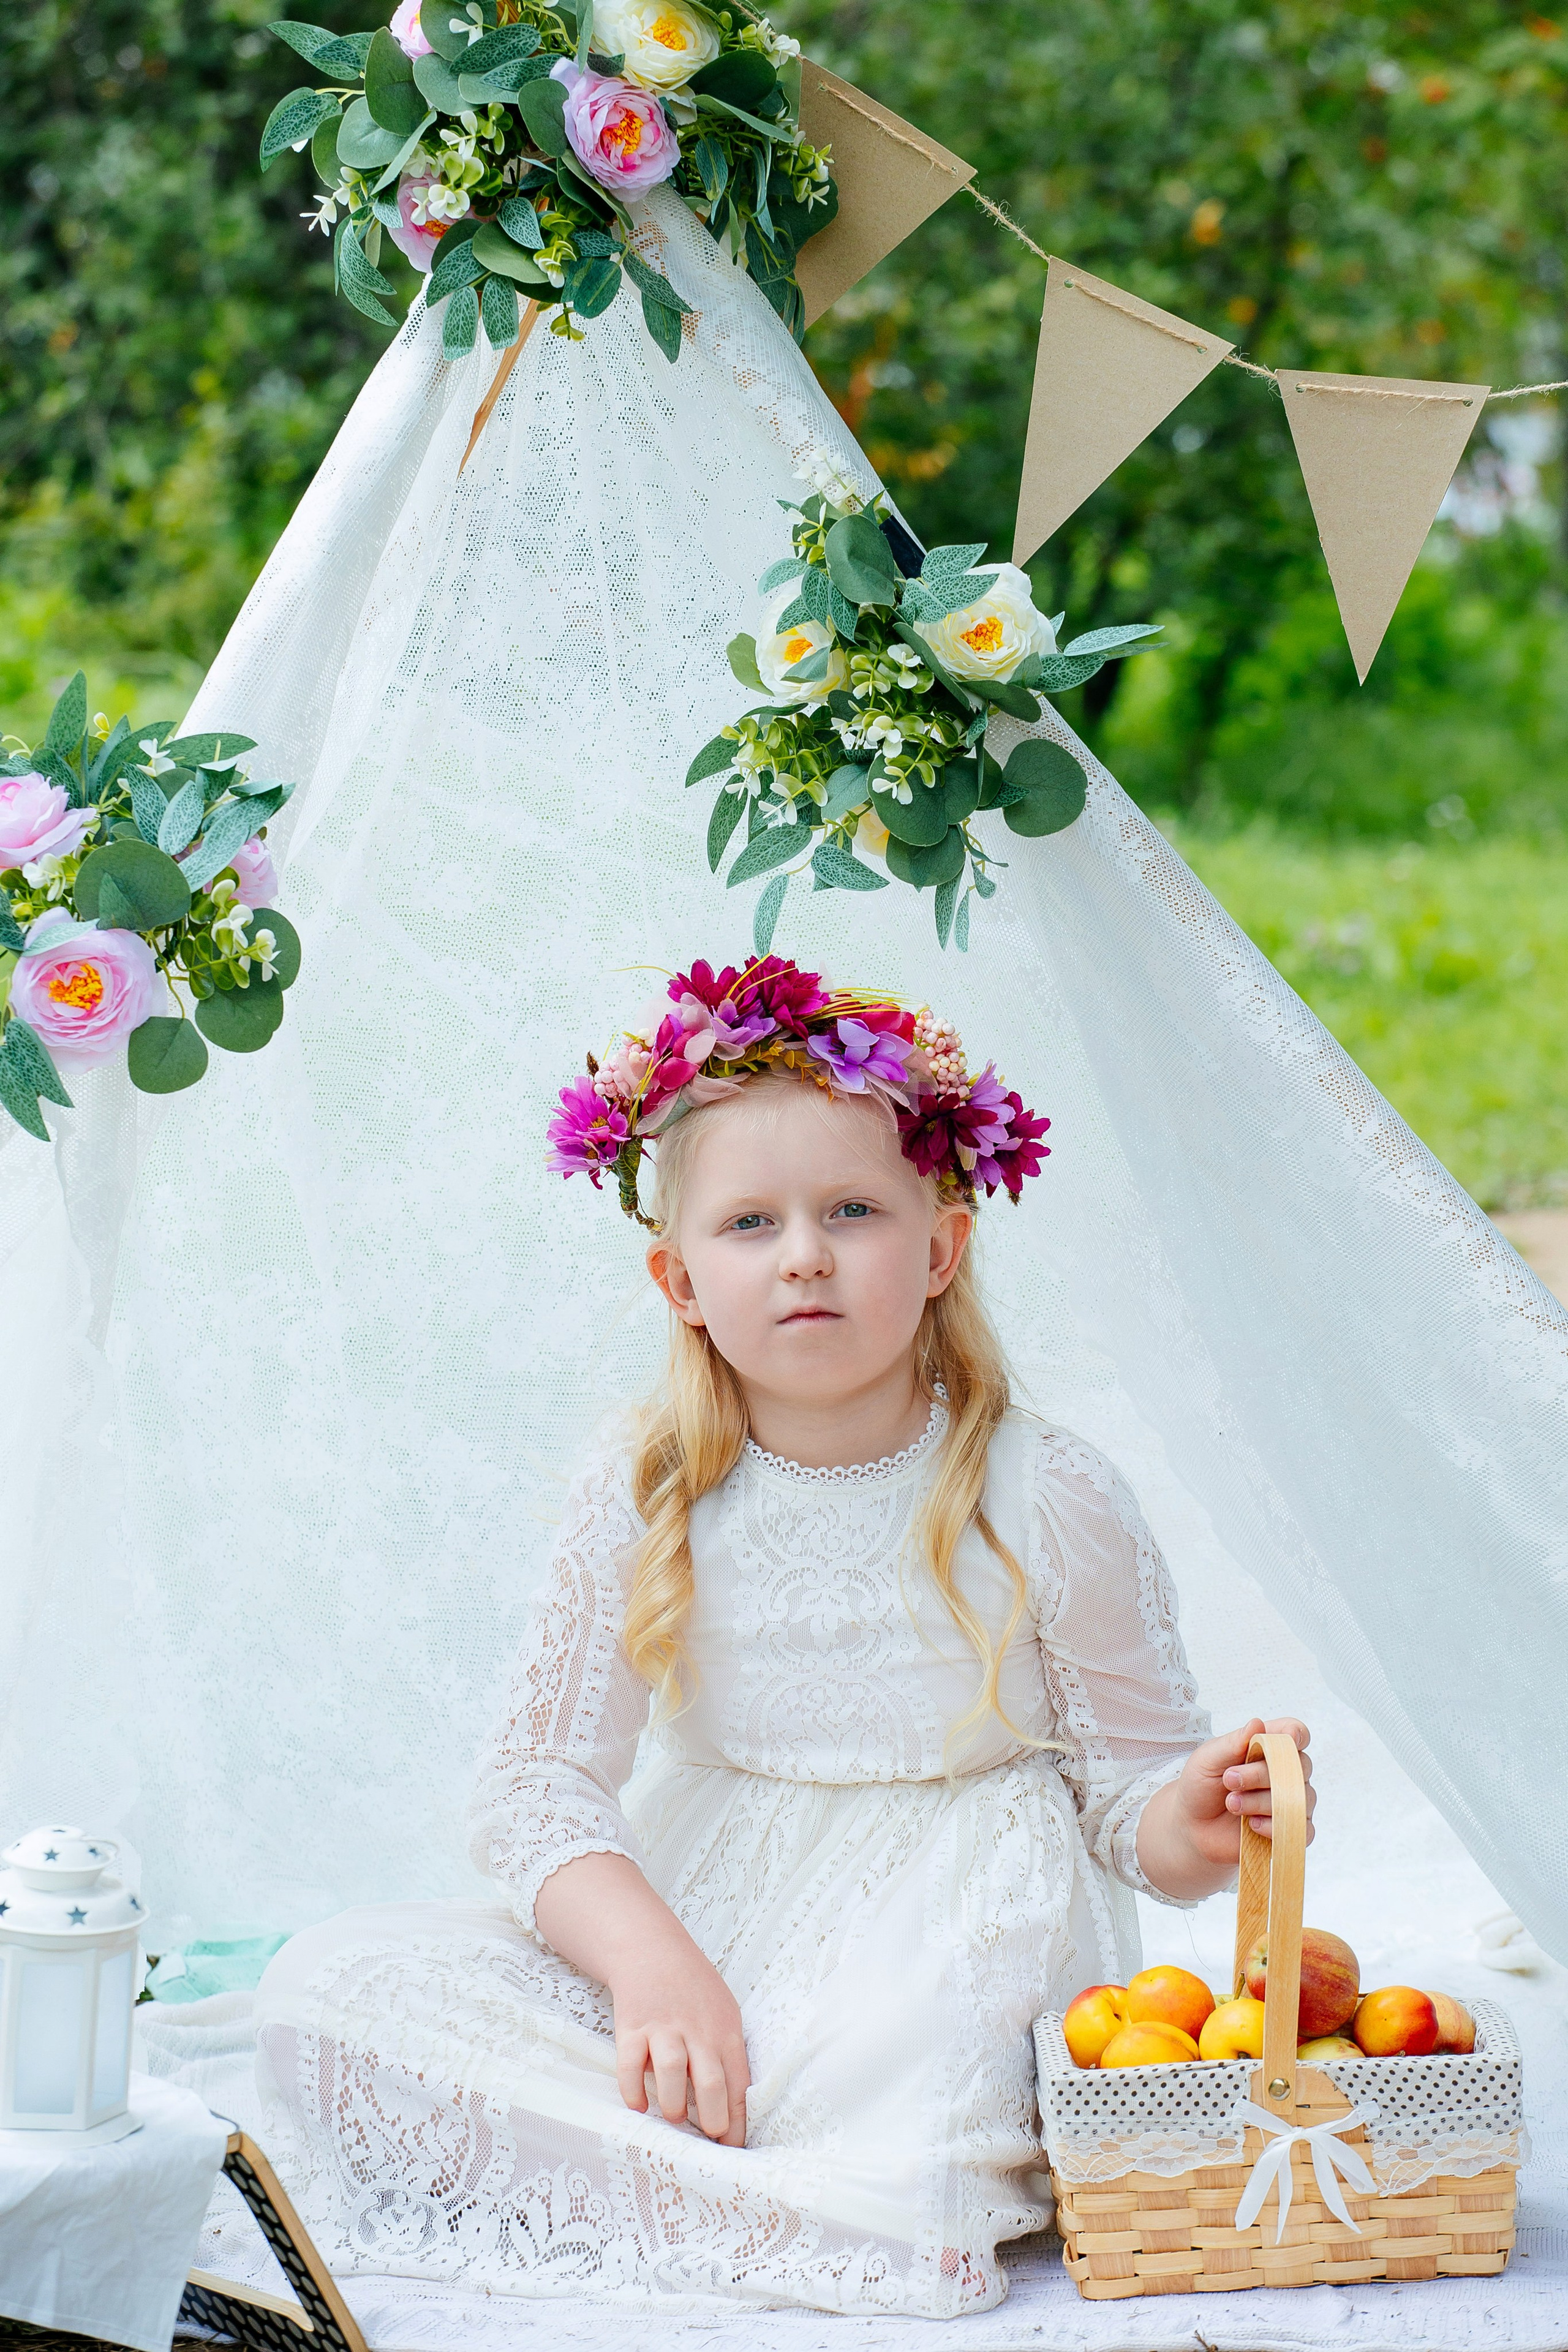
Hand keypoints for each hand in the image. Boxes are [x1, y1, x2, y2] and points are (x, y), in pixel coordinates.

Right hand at [608, 1927, 750, 2147]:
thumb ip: (727, 2053)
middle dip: (712, 2119)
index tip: (733, 2147)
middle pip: (711, 2082)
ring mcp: (663, 2028)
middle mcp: (697, 2031)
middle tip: (707, 2138)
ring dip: (674, 2104)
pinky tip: (638, 2106)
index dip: (737, 2121)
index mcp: (726, 2031)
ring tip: (674, 2117)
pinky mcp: (632, 2026)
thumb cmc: (694, 1989)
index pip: (739, 2084)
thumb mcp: (725, 2012)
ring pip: (672, 2072)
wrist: (653, 1949)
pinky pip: (629, 2064)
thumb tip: (733, 2106)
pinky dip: (632, 2091)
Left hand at [1136, 1717, 1313, 1901]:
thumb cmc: (1202, 1785)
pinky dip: (1274, 1826)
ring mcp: (1291, 1802)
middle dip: (1261, 1774)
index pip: (1295, 1733)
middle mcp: (1285, 1773)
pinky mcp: (1289, 1830)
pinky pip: (1301, 1830)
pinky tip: (1251, 1824)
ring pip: (1297, 1798)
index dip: (1296, 1734)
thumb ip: (1233, 1743)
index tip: (1287, 1740)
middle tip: (1229, 1779)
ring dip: (1260, 1801)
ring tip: (1231, 1803)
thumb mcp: (1208, 1759)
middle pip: (1297, 1766)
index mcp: (1267, 1747)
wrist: (1193, 1826)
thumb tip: (1257, 1723)